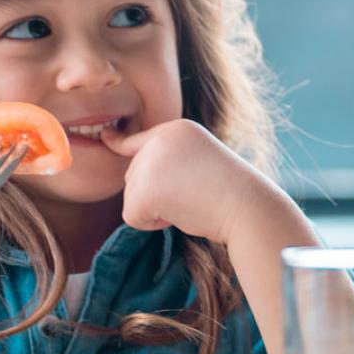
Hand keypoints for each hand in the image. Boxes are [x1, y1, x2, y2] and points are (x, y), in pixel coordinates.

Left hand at [101, 119, 273, 244]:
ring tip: (189, 203)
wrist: (246, 206)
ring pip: (131, 197)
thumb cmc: (230, 193)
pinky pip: (132, 217)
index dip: (118, 142)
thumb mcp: (200, 162)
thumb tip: (135, 181)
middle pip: (133, 175)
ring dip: (155, 209)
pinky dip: (151, 224)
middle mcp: (159, 140)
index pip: (138, 139)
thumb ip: (170, 163)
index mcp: (176, 129)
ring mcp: (149, 163)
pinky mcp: (143, 190)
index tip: (106, 136)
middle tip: (191, 195)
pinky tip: (178, 215)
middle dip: (155, 194)